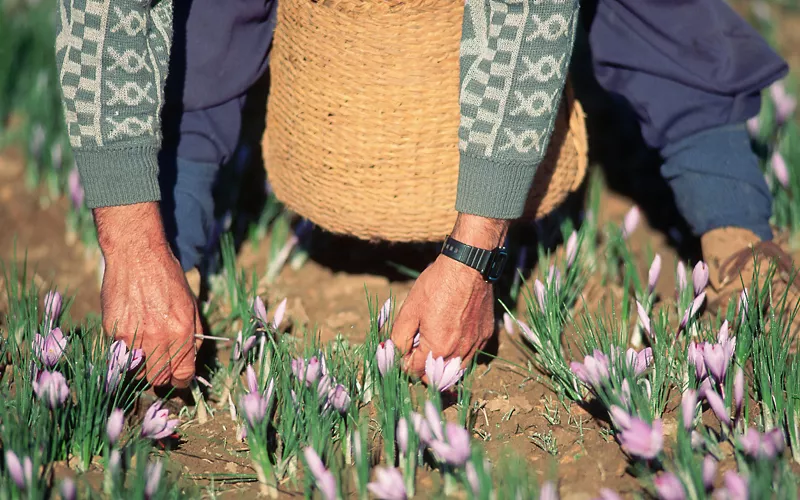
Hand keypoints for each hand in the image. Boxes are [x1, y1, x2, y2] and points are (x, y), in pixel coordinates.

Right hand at [95, 203, 202, 387]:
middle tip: (162, 367)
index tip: (179, 378)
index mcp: (181, 331)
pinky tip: (132, 331)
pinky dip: (126, 349)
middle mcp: (158, 337)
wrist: (137, 255)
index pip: (182, 373)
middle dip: (162, 376)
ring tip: (146, 349)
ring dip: (142, 365)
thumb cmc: (168, 277)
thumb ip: (192, 334)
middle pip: (158, 378)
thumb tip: (191, 358)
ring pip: (137, 370)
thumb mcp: (191, 304)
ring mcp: (133, 335)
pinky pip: (121, 353)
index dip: (182, 380)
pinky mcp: (113, 330)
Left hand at [391, 213, 509, 380]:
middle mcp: (459, 353)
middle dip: (422, 369)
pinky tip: (452, 336)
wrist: (469, 266)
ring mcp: (476, 345)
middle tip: (415, 352)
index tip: (400, 354)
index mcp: (438, 348)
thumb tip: (394, 354)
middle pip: (437, 378)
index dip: (403, 365)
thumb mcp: (409, 309)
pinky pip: (471, 355)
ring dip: (442, 365)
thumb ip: (400, 337)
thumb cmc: (436, 285)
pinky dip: (459, 353)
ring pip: (456, 370)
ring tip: (433, 346)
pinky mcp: (486, 336)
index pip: (415, 372)